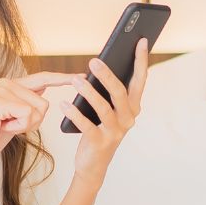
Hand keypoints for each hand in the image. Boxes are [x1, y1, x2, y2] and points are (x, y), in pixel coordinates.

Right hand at [0, 71, 86, 170]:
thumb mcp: (18, 116)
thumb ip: (30, 101)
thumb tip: (46, 88)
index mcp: (12, 84)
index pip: (44, 78)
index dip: (63, 79)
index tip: (82, 77)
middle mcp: (6, 82)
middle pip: (44, 102)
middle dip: (35, 121)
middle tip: (12, 126)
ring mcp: (2, 90)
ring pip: (38, 109)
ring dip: (26, 125)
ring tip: (7, 125)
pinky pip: (27, 115)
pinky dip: (19, 127)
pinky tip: (3, 127)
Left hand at [59, 37, 150, 183]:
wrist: (92, 164)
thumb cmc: (98, 129)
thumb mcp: (107, 109)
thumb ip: (108, 90)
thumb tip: (100, 63)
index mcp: (133, 106)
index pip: (140, 79)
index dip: (140, 60)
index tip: (141, 40)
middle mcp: (129, 118)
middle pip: (120, 92)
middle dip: (107, 75)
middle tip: (93, 60)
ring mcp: (116, 132)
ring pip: (104, 108)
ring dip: (89, 93)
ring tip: (76, 80)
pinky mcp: (100, 143)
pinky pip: (87, 125)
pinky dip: (75, 113)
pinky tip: (64, 103)